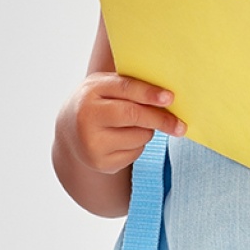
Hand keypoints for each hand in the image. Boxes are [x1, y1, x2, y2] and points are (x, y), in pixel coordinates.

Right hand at [58, 71, 186, 175]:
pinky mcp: (101, 163)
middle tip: (180, 124)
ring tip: (133, 124)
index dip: (150, 94)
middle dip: (161, 119)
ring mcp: (93, 144)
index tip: (170, 98)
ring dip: (147, 130)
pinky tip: (123, 138)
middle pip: (134, 116)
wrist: (69, 130)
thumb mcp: (105, 85)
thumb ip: (129, 85)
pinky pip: (136, 153)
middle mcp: (87, 119)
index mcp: (91, 92)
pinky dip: (138, 144)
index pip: (125, 89)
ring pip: (139, 136)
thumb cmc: (96, 101)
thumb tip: (167, 96)